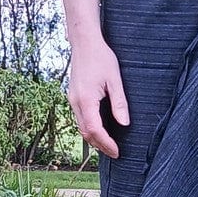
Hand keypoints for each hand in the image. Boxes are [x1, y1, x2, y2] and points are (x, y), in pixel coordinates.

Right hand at [67, 38, 129, 157]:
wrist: (84, 43)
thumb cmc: (101, 58)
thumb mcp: (115, 80)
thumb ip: (119, 103)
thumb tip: (124, 124)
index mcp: (86, 99)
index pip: (95, 129)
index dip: (106, 143)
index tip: (117, 152)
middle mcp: (75, 102)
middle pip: (86, 132)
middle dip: (100, 145)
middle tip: (115, 153)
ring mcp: (72, 99)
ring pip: (81, 126)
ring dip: (94, 138)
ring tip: (109, 145)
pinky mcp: (74, 97)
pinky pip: (80, 118)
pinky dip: (90, 128)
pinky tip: (100, 130)